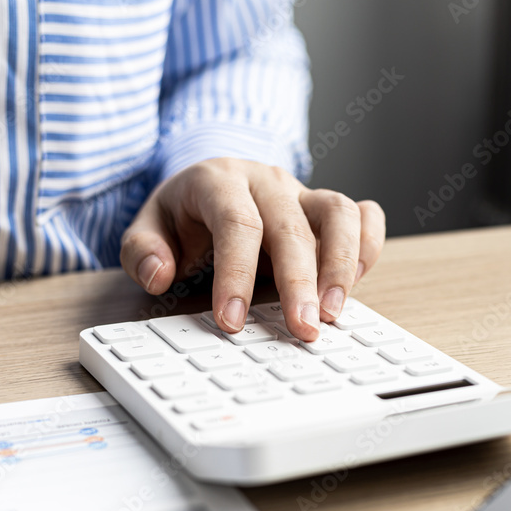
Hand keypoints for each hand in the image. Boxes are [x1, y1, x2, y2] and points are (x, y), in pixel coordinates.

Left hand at [120, 158, 385, 340]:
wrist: (213, 182)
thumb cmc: (184, 214)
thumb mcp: (148, 227)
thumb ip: (142, 251)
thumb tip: (159, 275)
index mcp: (220, 181)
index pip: (237, 224)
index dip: (237, 274)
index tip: (232, 322)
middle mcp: (268, 182)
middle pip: (292, 226)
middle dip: (298, 283)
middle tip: (301, 329)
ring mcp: (303, 193)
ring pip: (338, 213)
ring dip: (342, 265)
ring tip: (333, 313)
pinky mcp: (327, 208)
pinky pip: (364, 215)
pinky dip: (368, 246)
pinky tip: (356, 283)